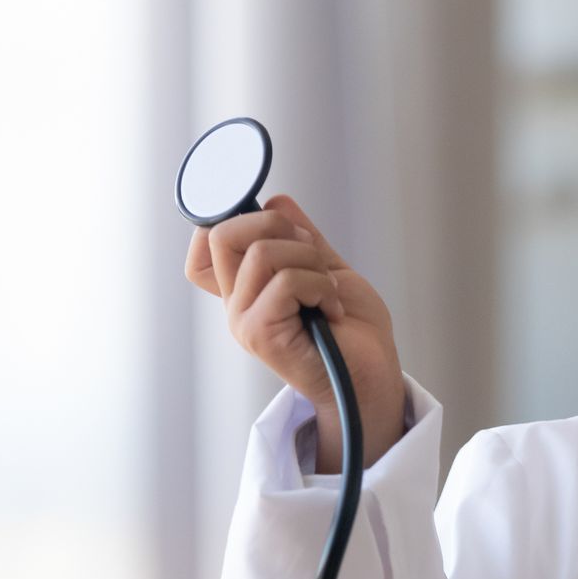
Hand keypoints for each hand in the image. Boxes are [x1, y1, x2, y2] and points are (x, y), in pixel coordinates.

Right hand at [185, 194, 406, 471]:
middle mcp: (237, 304)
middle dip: (274, 225)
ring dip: (309, 260)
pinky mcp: (260, 335)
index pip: (204, 244)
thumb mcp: (327, 269)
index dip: (228, 218)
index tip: (275, 222)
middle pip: (221, 235)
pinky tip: (331, 310)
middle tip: (309, 253)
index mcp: (247, 288)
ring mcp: (244, 321)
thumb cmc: (355, 333)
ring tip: (327, 290)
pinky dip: (319, 286)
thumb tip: (274, 201)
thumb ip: (300, 237)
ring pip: (261, 253)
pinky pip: (286, 282)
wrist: (373, 377)